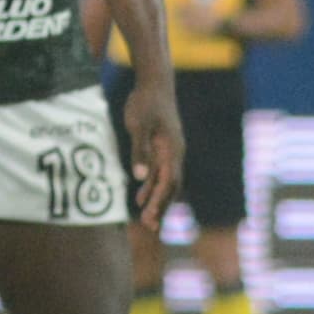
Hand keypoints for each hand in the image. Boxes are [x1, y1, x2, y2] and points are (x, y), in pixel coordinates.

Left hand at [121, 76, 181, 229]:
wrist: (154, 84)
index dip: (159, 200)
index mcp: (172, 150)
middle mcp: (174, 154)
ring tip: (148, 222)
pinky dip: (151, 188)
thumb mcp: (138, 126)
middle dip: (161, 208)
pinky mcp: (160, 148)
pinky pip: (158, 173)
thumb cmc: (146, 103)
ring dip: (157, 201)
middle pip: (171, 187)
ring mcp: (168, 152)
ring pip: (165, 182)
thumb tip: (139, 177)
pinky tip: (140, 199)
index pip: (169, 181)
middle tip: (151, 229)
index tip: (150, 217)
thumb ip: (139, 151)